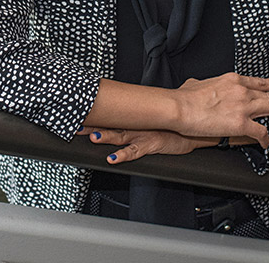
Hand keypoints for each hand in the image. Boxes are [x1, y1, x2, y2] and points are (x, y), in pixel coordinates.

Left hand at [77, 126, 217, 163]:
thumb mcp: (150, 117)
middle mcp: (135, 125)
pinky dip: (124, 155)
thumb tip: (121, 110)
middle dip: (92, 125)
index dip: (93, 115)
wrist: (192, 130)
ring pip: (119, 136)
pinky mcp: (152, 144)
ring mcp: (143, 134)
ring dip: (105, 137)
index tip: (77, 112)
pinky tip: (113, 158)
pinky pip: (135, 151)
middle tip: (76, 124)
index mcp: (133, 118)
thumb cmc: (169, 125)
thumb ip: (137, 113)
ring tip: (92, 137)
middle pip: (109, 124)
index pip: (109, 115)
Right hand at [171, 73, 268, 147]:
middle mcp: (242, 91)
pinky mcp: (242, 124)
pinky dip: (266, 139)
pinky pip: (261, 133)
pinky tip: (267, 143)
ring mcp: (244, 107)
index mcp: (232, 80)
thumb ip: (203, 85)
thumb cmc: (184, 97)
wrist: (180, 107)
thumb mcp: (196, 83)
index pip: (258, 82)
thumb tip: (197, 85)